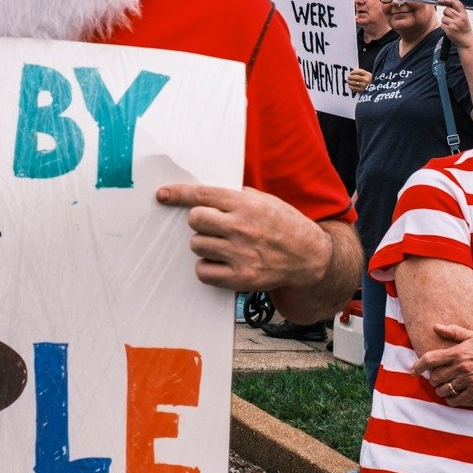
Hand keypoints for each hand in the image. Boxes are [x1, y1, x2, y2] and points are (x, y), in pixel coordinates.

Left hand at [155, 182, 326, 291]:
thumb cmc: (286, 226)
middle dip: (200, 222)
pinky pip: (203, 271)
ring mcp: (240, 254)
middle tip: (214, 226)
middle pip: (195, 220)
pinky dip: (207, 267)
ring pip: (196, 245)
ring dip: (205, 244)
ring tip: (224, 245)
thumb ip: (237, 197)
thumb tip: (204, 195)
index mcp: (246, 204)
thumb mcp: (265, 201)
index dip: (178, 194)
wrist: (310, 257)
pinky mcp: (241, 277)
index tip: (163, 194)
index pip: (202, 195)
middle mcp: (241, 227)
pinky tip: (221, 263)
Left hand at [348, 68, 372, 92]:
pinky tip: (350, 85)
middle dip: (351, 77)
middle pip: (356, 77)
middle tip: (348, 77)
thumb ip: (361, 73)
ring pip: (354, 83)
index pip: (359, 71)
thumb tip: (352, 72)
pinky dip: (351, 86)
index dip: (354, 71)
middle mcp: (366, 80)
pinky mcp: (362, 91)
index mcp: (368, 75)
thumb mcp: (368, 75)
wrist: (376, 89)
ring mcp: (364, 86)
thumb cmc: (371, 81)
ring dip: (350, 82)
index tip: (351, 72)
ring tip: (348, 81)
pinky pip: (354, 88)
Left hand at [411, 322, 472, 406]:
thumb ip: (453, 332)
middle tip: (436, 379)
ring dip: (441, 390)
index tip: (413, 370)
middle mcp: (461, 366)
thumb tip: (435, 326)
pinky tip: (452, 397)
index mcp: (458, 352)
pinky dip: (451, 400)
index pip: (430, 359)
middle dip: (433, 380)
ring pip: (444, 390)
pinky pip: (456, 400)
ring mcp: (469, 380)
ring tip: (444, 388)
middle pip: (435, 377)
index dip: (418, 365)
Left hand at [437, 0, 472, 47]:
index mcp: (464, 14)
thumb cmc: (464, 29)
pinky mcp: (449, 30)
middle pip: (446, 10)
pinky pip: (442, 25)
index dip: (447, 0)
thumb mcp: (464, 18)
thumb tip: (446, 3)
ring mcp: (455, 24)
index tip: (440, 0)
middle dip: (446, 14)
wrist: (466, 41)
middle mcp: (460, 18)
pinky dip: (444, 27)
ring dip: (445, 22)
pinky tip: (450, 30)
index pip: (455, 2)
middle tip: (451, 20)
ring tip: (452, 26)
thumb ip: (457, 11)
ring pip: (443, 18)